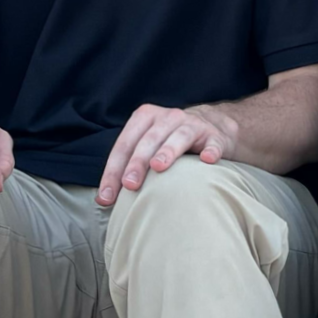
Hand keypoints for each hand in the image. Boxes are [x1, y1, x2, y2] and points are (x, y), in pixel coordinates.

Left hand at [97, 102, 239, 205]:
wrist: (211, 127)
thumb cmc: (169, 143)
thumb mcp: (147, 146)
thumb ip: (126, 167)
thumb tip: (102, 200)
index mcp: (145, 118)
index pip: (125, 144)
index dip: (113, 170)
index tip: (106, 197)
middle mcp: (168, 117)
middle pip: (149, 139)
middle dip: (137, 162)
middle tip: (129, 185)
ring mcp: (193, 124)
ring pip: (179, 136)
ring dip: (167, 150)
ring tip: (158, 167)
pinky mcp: (215, 136)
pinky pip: (213, 142)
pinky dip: (210, 150)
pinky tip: (207, 160)